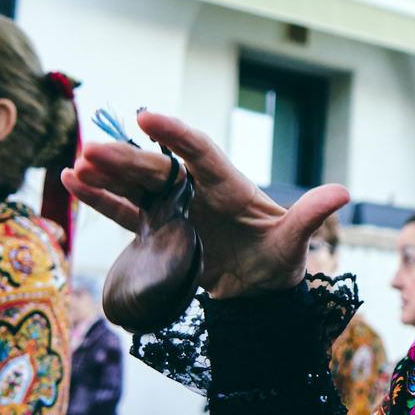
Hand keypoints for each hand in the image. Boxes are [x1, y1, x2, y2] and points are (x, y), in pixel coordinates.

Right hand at [63, 109, 349, 298]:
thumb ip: (311, 217)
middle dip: (126, 159)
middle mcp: (198, 191)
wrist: (260, 296)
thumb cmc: (280, 264)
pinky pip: (125, 212)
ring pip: (136, 186)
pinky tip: (72, 182)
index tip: (148, 118)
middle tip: (93, 149)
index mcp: (229, 187)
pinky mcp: (159, 230)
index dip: (175, 134)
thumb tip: (343, 192)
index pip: (201, 152)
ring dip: (107, 174)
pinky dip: (100, 199)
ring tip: (76, 163)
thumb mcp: (295, 244)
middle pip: (159, 169)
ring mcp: (175, 208)